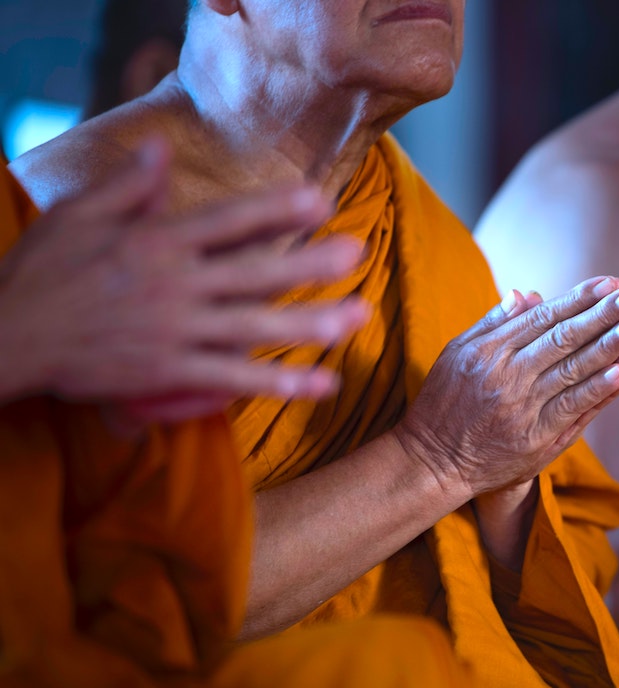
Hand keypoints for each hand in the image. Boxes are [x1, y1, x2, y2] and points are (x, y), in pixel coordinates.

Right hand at [0, 138, 368, 417]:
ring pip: (255, 327)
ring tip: (357, 317)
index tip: (320, 198)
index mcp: (155, 242)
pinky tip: (321, 383)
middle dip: (310, 263)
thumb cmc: (41, 274)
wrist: (8, 338)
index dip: (276, 209)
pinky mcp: (170, 373)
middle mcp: (173, 285)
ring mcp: (176, 332)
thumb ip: (126, 185)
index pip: (227, 221)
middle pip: (254, 272)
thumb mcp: (75, 216)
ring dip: (311, 324)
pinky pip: (236, 380)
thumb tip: (161, 147)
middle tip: (358, 251)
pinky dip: (281, 384)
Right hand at [396, 276, 618, 499]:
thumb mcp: (458, 353)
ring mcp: (523, 409)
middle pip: (563, 339)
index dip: (580, 299)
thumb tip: (527, 293)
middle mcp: (508, 376)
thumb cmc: (445, 402)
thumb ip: (493, 323)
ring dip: (609, 348)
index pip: (544, 318)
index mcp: (490, 350)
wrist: (432, 462)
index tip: (611, 283)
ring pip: (573, 372)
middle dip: (603, 316)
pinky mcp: (535, 439)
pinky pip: (572, 410)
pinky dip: (599, 391)